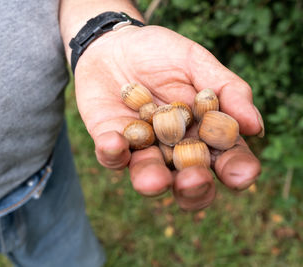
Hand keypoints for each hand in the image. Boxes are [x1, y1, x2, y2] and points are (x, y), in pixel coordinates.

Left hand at [73, 25, 262, 209]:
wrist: (114, 45)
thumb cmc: (159, 54)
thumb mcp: (195, 62)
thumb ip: (226, 90)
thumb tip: (255, 126)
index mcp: (203, 132)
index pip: (227, 159)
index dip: (237, 170)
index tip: (239, 174)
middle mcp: (174, 149)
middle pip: (190, 182)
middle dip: (194, 188)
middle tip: (194, 180)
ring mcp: (142, 149)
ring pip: (149, 177)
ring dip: (152, 181)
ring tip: (154, 180)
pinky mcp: (110, 143)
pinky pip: (111, 156)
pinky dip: (113, 152)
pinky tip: (114, 142)